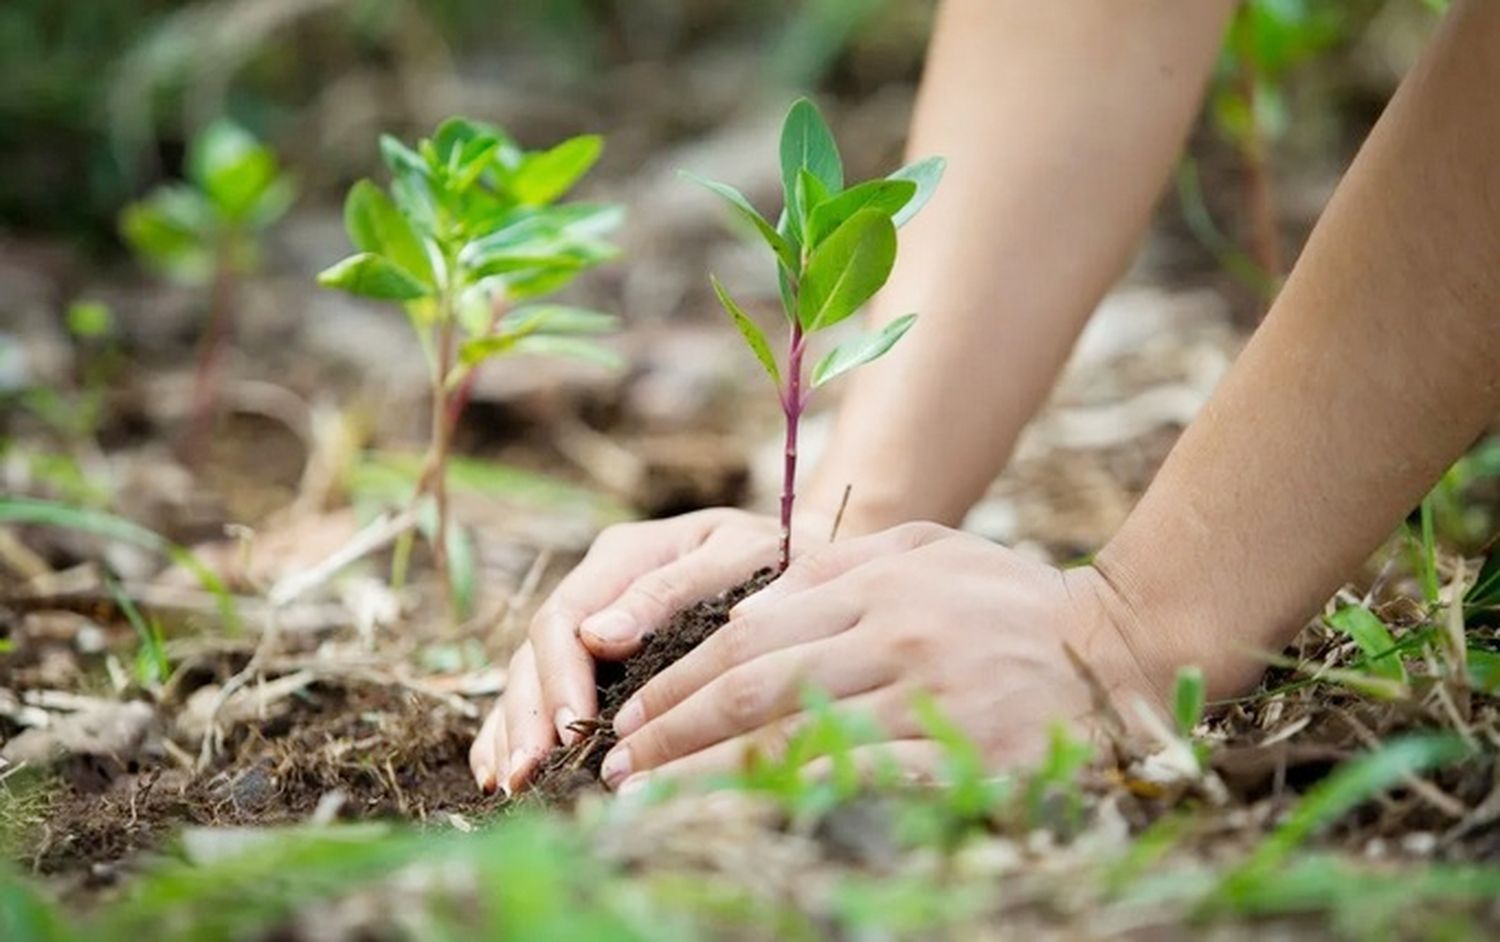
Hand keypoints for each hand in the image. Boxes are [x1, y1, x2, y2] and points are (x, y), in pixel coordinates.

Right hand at [469, 506, 834, 794]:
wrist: (806, 561)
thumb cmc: (779, 558)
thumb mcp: (736, 557)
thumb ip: (670, 590)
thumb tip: (597, 637)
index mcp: (624, 555)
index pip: (565, 617)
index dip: (559, 676)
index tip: (568, 730)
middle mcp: (597, 588)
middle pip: (537, 652)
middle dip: (528, 715)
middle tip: (528, 774)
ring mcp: (593, 622)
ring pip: (529, 675)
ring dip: (513, 730)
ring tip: (510, 784)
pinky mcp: (598, 656)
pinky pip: (542, 691)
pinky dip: (515, 729)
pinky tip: (499, 772)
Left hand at [597, 522, 1192, 791]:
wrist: (1126, 644)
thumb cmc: (1013, 599)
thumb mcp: (928, 550)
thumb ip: (839, 569)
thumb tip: (745, 606)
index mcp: (876, 579)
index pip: (748, 633)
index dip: (678, 681)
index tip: (628, 717)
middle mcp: (895, 629)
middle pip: (753, 685)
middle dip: (670, 732)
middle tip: (616, 769)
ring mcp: (930, 690)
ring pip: (792, 737)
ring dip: (707, 777)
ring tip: (649, 803)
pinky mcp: (967, 751)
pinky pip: (860, 782)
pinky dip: (790, 802)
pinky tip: (746, 824)